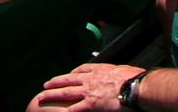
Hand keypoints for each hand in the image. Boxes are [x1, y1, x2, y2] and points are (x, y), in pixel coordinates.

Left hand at [30, 63, 149, 111]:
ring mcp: (89, 92)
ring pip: (65, 92)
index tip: (67, 75)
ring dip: (52, 94)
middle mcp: (90, 79)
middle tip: (45, 85)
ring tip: (42, 96)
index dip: (72, 73)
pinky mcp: (91, 104)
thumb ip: (115, 73)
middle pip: (68, 79)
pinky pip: (74, 108)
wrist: (136, 86)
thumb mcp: (122, 69)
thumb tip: (118, 74)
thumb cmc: (133, 78)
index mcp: (98, 70)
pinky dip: (65, 111)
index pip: (81, 69)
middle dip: (55, 82)